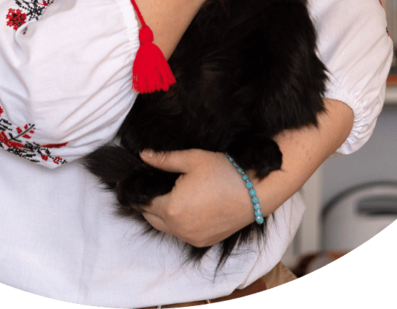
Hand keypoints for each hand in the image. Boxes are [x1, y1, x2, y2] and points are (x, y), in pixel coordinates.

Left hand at [138, 148, 258, 247]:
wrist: (255, 192)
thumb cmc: (223, 172)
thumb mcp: (192, 159)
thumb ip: (164, 159)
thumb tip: (144, 155)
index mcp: (171, 209)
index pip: (144, 203)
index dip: (141, 191)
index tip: (142, 180)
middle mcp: (179, 229)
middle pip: (152, 218)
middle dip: (150, 203)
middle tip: (157, 185)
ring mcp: (192, 238)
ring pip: (166, 228)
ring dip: (163, 215)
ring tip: (171, 194)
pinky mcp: (204, 241)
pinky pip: (182, 234)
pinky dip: (179, 223)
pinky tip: (186, 206)